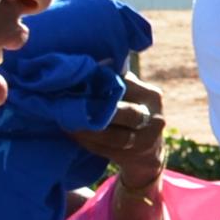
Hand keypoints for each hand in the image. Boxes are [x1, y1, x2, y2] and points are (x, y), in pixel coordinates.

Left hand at [72, 70, 170, 219]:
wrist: (148, 154)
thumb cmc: (132, 115)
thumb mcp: (132, 96)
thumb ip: (116, 82)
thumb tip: (86, 63)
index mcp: (152, 96)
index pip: (124, 86)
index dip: (99, 84)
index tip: (76, 81)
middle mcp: (154, 117)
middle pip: (120, 112)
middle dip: (93, 109)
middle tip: (66, 103)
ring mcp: (147, 140)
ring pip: (112, 134)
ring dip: (86, 129)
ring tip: (65, 121)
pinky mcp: (135, 156)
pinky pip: (106, 149)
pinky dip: (87, 142)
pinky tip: (72, 134)